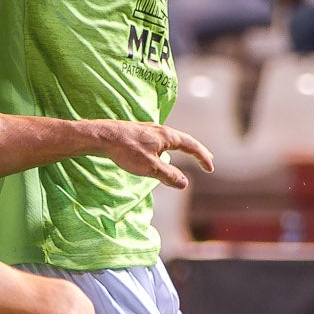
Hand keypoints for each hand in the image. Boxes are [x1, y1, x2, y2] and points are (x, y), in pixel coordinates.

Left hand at [93, 119, 212, 186]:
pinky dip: (170, 148)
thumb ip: (168, 176)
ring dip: (183, 148)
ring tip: (189, 154)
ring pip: (172, 140)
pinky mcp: (140, 133)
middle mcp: (161, 130)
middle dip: (197, 151)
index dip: (203, 157)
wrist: (102, 137)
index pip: (192, 146)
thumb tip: (185, 183)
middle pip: (184, 140)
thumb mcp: (150, 168)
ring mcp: (150, 130)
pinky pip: (162, 141)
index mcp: (167, 136)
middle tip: (208, 159)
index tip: (210, 168)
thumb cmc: (126, 151)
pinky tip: (164, 152)